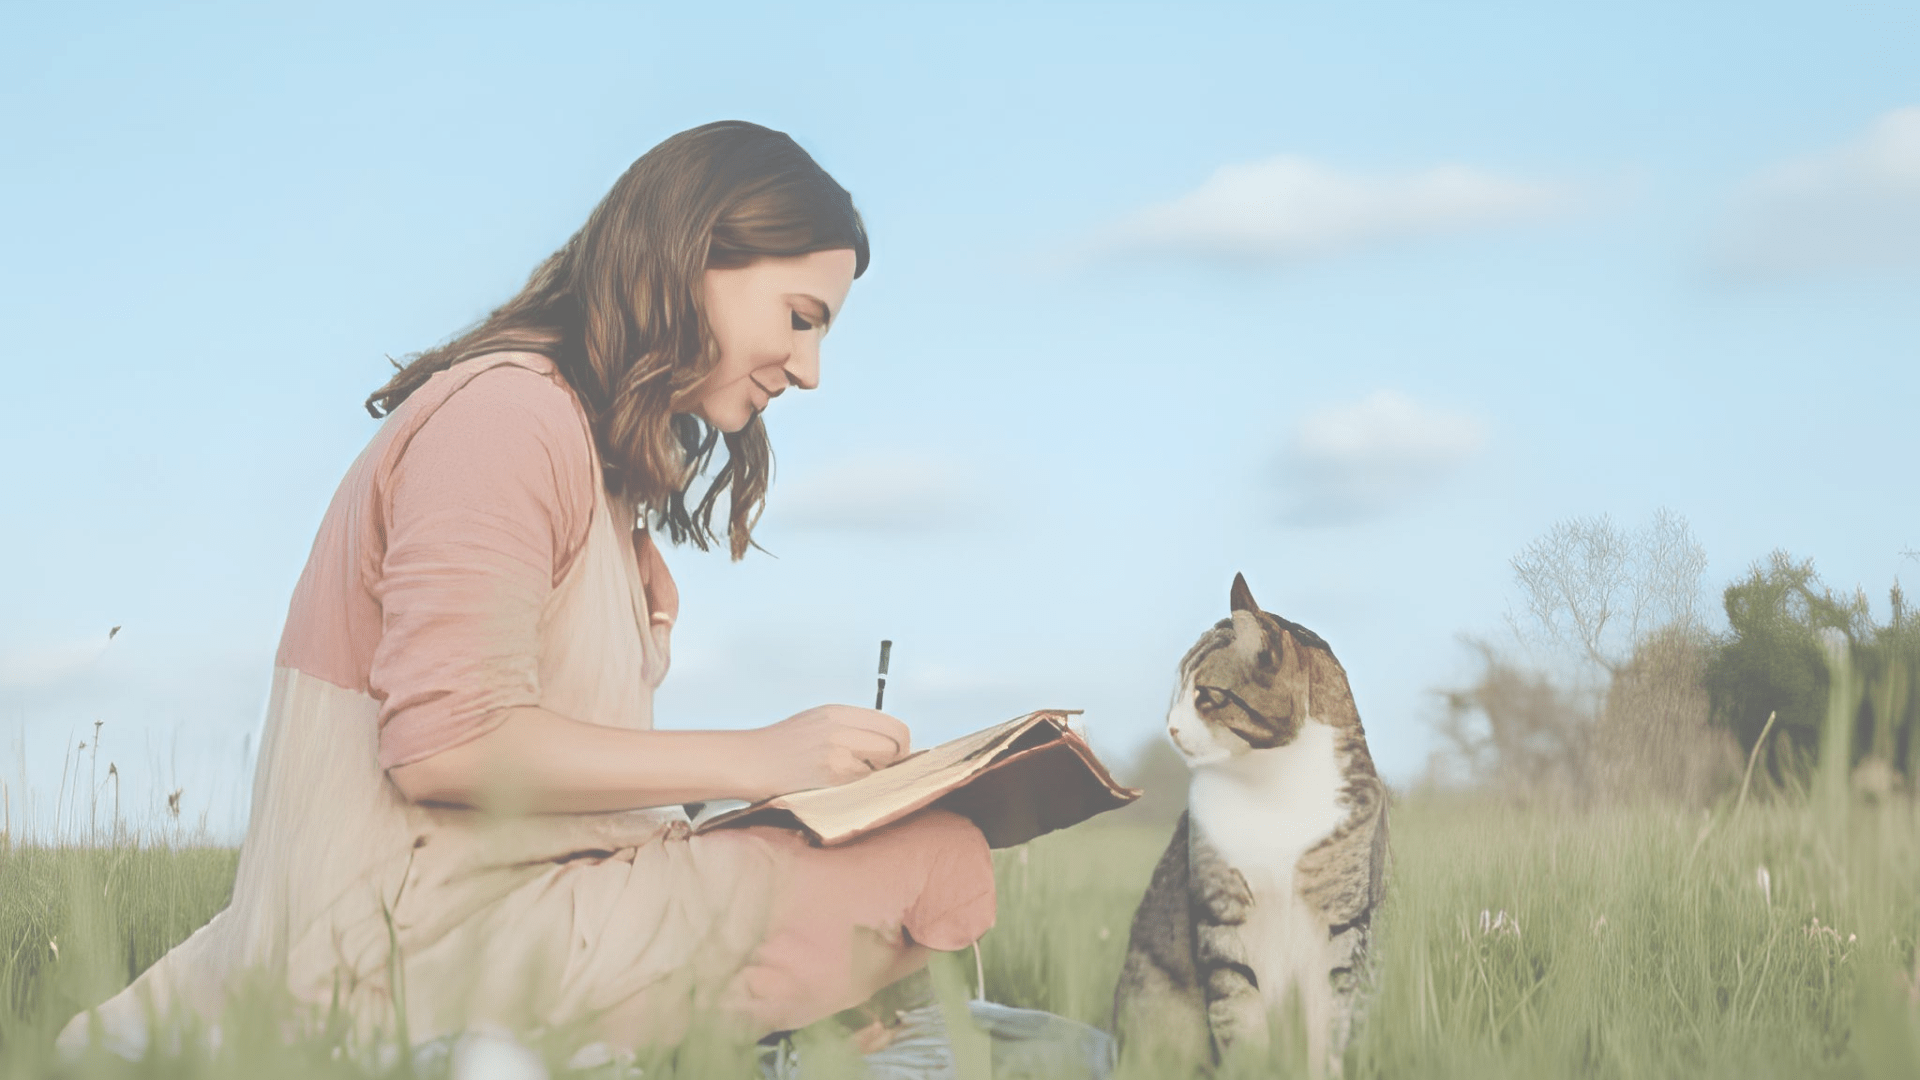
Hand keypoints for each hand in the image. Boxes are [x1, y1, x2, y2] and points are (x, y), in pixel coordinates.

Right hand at [750, 705, 910, 797]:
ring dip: (877, 772)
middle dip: (895, 759)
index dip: (899, 743)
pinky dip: (858, 783)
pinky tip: (840, 782)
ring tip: (854, 774)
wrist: (751, 761)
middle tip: (881, 769)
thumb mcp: (817, 721)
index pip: (892, 725)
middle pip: (896, 742)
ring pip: (884, 762)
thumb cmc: (781, 745)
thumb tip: (885, 742)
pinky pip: (864, 778)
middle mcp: (841, 726)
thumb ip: (850, 726)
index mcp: (838, 712)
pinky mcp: (832, 771)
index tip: (893, 755)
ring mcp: (838, 748)